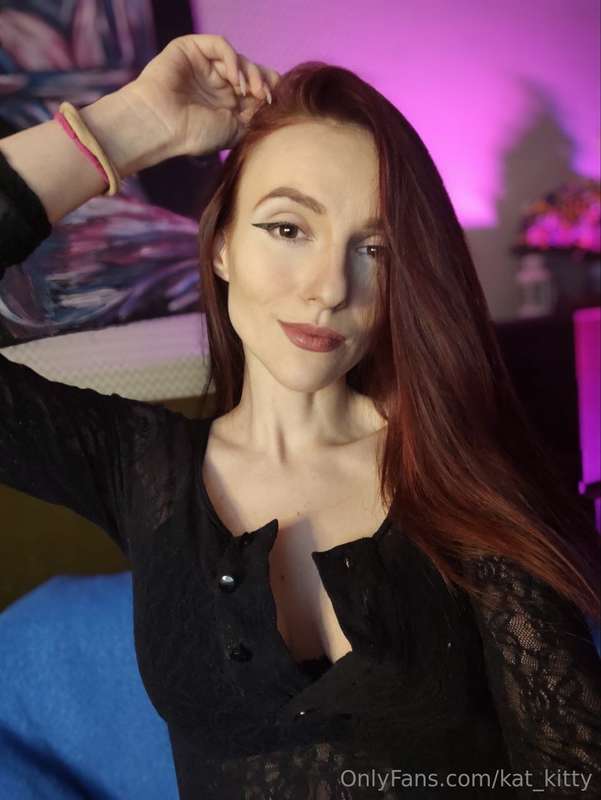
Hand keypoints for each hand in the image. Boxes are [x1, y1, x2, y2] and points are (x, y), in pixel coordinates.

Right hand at [124, 33, 279, 158]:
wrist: (162, 127)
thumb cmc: (193, 134)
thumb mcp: (234, 130)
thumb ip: (254, 115)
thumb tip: (273, 102)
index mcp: (227, 101)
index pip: (256, 86)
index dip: (269, 90)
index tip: (275, 104)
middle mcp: (217, 81)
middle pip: (251, 70)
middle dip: (263, 81)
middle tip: (265, 96)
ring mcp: (204, 64)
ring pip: (238, 58)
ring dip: (250, 72)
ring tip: (249, 91)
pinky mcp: (191, 49)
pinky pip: (220, 45)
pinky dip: (232, 59)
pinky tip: (235, 79)